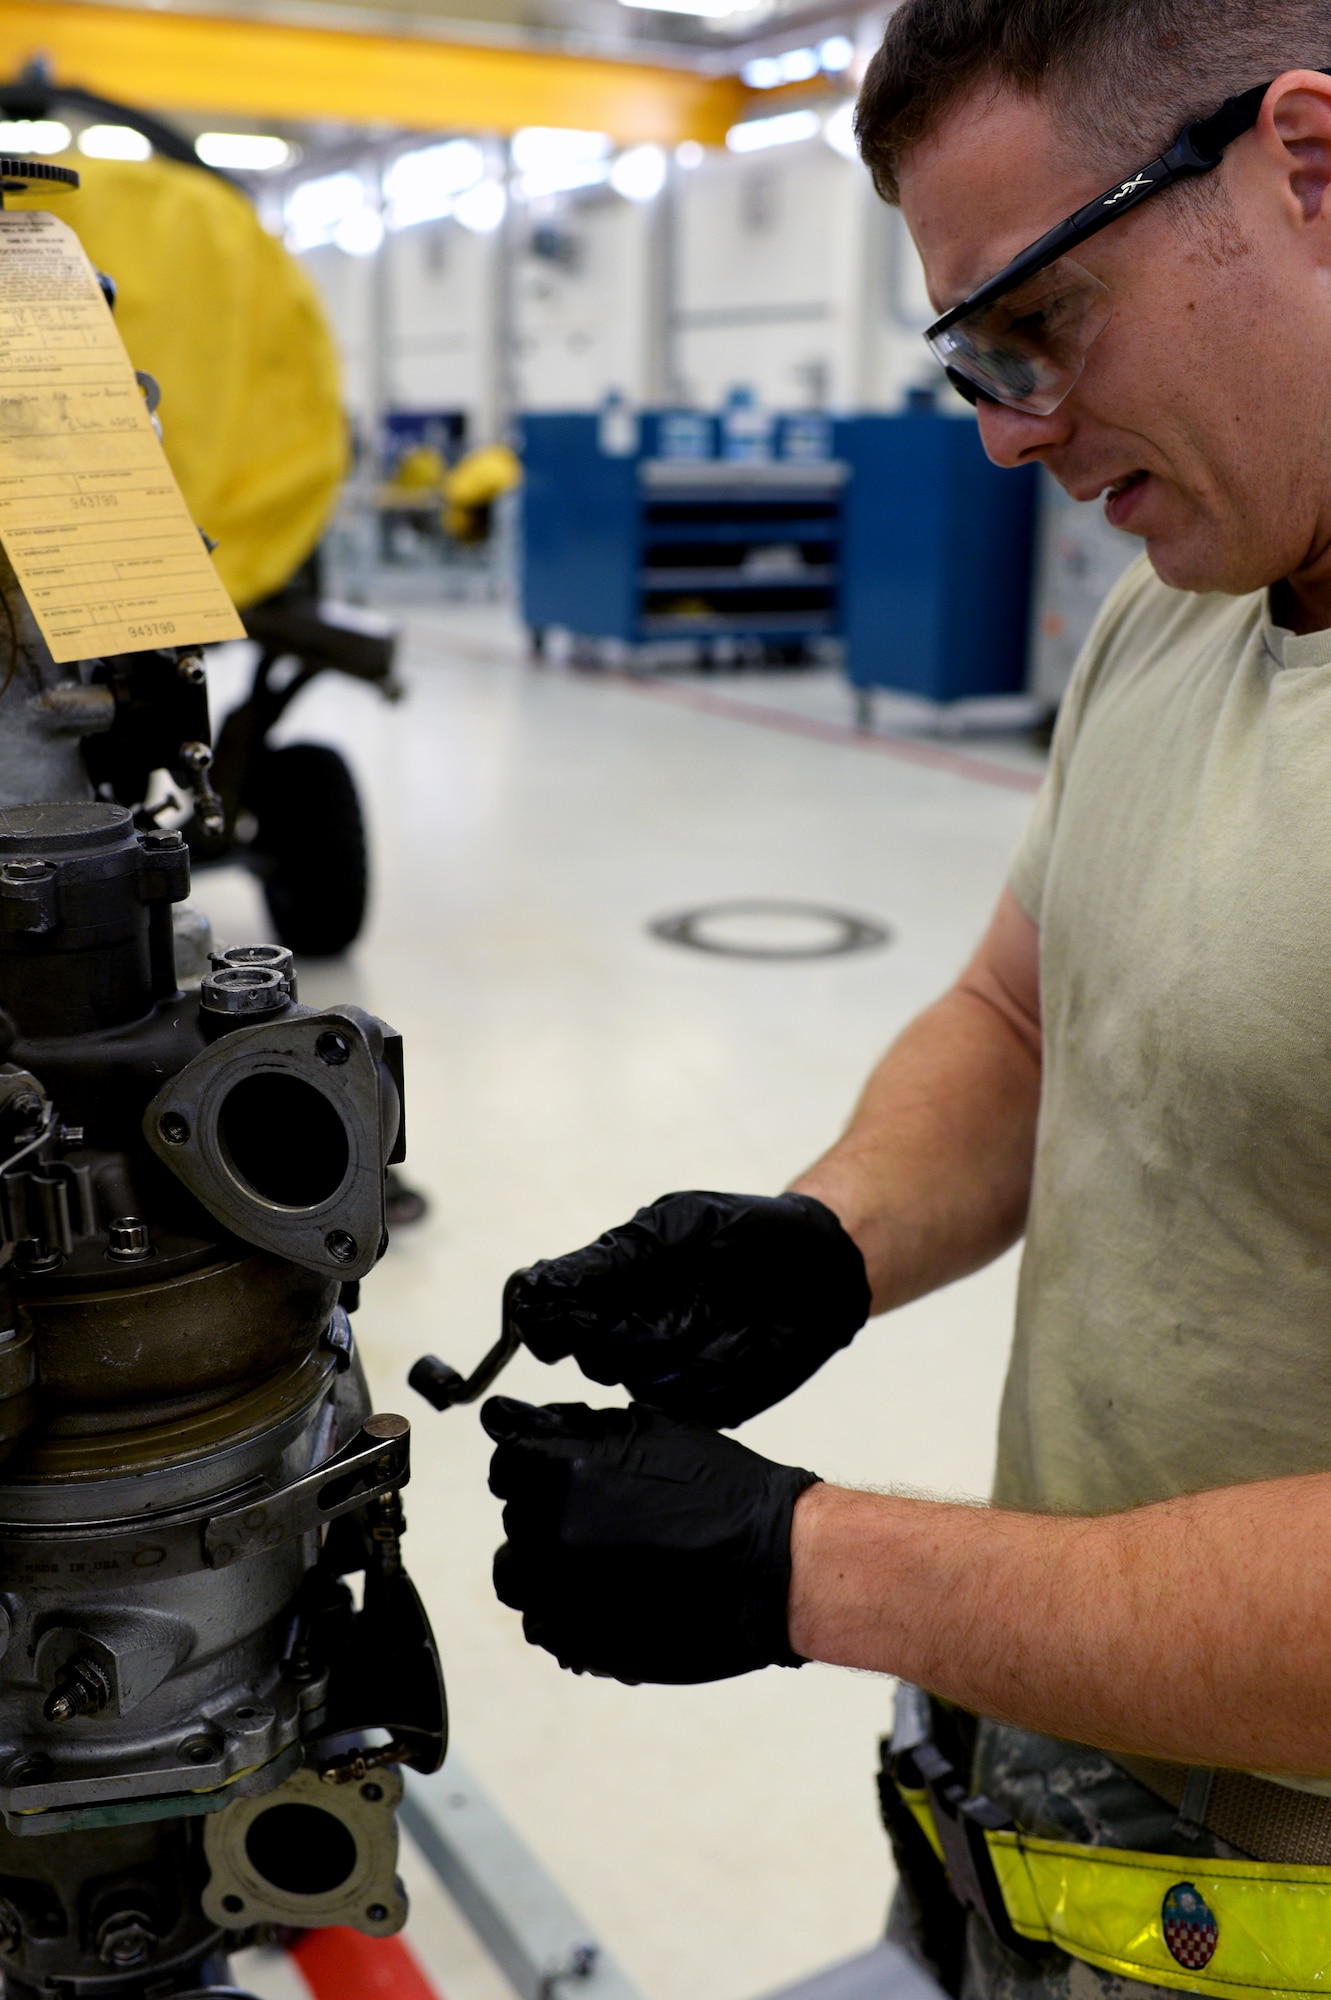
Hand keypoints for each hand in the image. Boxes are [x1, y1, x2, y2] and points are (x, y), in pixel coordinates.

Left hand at [482, 1397, 820, 1683]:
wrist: (774, 1566)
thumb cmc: (723, 1493)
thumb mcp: (648, 1431)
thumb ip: (572, 1426)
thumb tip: (510, 1419)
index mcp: (560, 1472)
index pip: (507, 1465)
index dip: (535, 1466)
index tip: (561, 1475)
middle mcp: (550, 1533)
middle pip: (515, 1521)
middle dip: (549, 1515)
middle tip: (606, 1518)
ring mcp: (561, 1595)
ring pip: (519, 1579)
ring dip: (549, 1567)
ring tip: (605, 1561)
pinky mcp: (579, 1645)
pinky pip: (545, 1627)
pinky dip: (568, 1612)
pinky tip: (613, 1596)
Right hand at [504, 1190, 869, 1427]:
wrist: (823, 1267)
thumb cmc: (749, 1232)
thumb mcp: (678, 1227)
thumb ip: (614, 1259)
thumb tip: (542, 1283)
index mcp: (615, 1280)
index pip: (553, 1309)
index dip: (546, 1320)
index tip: (552, 1323)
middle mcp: (630, 1327)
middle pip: (589, 1353)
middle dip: (615, 1334)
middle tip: (656, 1306)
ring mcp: (665, 1366)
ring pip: (631, 1379)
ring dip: (662, 1352)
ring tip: (710, 1315)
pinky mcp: (702, 1400)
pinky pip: (677, 1406)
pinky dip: (695, 1383)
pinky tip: (727, 1349)